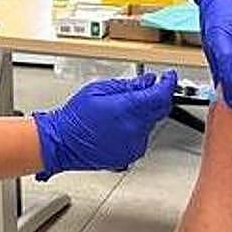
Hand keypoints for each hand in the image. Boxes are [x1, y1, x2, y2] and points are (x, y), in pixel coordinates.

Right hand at [32, 70, 176, 179]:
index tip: (169, 77)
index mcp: (127, 110)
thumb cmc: (75, 116)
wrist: (62, 143)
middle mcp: (134, 129)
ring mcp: (134, 145)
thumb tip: (148, 81)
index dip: (169, 83)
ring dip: (144, 113)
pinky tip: (118, 124)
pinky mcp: (130, 155)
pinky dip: (136, 128)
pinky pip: (142, 137)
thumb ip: (129, 85)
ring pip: (151, 123)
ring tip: (121, 110)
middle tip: (149, 88)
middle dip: (157, 97)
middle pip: (160, 110)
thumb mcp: (99, 89)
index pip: (161, 95)